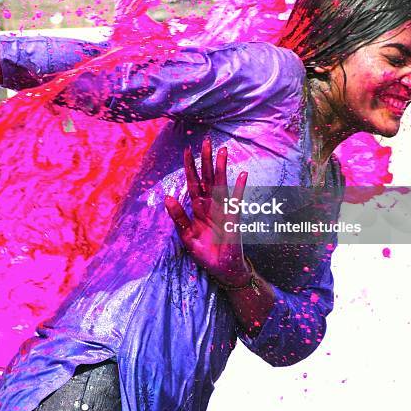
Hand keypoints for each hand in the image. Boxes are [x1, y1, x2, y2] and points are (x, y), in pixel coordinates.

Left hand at [165, 136, 250, 286]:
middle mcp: (210, 205)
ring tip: (223, 150)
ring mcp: (223, 210)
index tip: (187, 150)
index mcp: (197, 209)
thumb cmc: (206, 253)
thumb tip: (167, 196)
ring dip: (221, 167)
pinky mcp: (233, 219)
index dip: (190, 167)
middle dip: (206, 160)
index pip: (193, 183)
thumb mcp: (187, 237)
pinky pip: (236, 201)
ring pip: (221, 184)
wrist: (224, 270)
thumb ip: (178, 217)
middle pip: (208, 178)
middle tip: (206, 140)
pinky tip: (242, 174)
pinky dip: (239, 188)